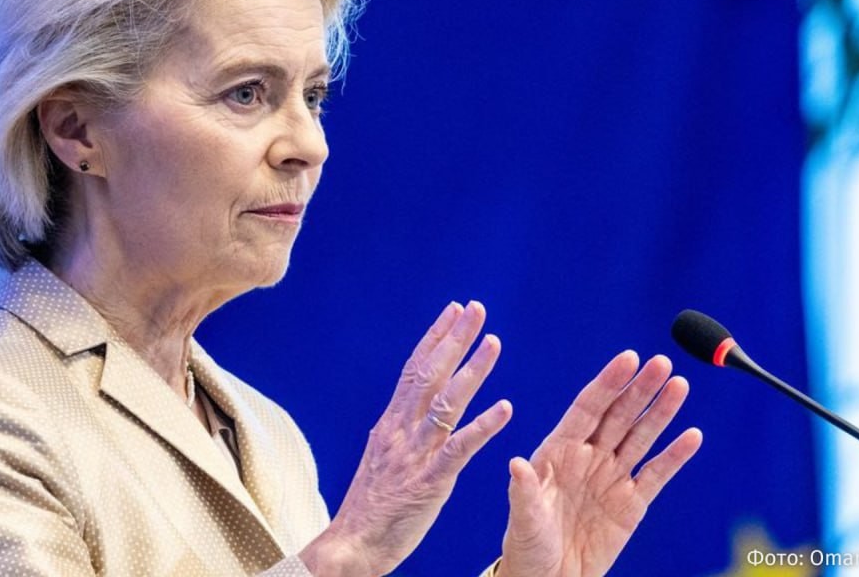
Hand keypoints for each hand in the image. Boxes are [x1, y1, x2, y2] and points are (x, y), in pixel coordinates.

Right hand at [300, 301, 511, 576]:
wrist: (352, 548)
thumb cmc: (370, 508)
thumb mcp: (382, 458)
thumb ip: (399, 431)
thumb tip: (407, 407)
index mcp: (390, 424)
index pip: (414, 369)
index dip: (435, 338)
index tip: (454, 310)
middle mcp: (401, 431)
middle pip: (429, 373)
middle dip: (454, 338)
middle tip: (477, 308)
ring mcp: (415, 455)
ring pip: (446, 402)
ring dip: (472, 370)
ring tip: (495, 342)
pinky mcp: (429, 482)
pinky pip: (460, 448)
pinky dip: (484, 426)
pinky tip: (506, 408)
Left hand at [498, 351, 701, 576]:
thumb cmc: (527, 545)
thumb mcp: (523, 519)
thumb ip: (525, 491)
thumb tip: (516, 464)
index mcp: (559, 451)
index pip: (587, 408)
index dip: (608, 383)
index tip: (628, 359)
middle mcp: (588, 457)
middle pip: (619, 415)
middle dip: (639, 388)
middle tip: (661, 362)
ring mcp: (612, 477)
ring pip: (641, 437)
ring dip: (661, 412)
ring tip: (679, 385)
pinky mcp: (632, 503)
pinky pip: (656, 474)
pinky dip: (675, 456)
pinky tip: (692, 435)